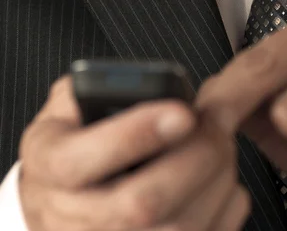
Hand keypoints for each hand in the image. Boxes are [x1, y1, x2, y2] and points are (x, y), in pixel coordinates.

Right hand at [19, 76, 250, 230]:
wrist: (61, 197)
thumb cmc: (73, 140)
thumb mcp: (69, 104)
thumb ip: (99, 87)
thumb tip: (152, 83)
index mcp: (48, 164)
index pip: (80, 161)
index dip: (135, 136)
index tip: (182, 112)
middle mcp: (69, 217)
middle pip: (141, 205)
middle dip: (194, 158)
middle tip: (217, 122)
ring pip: (178, 229)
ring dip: (217, 180)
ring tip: (222, 142)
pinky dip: (225, 206)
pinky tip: (222, 176)